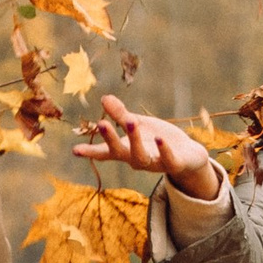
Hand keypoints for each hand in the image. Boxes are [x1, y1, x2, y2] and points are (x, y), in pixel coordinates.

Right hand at [73, 95, 222, 198]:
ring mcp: (154, 163)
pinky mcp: (174, 164)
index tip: (75, 150)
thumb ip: (121, 115)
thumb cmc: (157, 140)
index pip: (105, 152)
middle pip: (121, 152)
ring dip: (135, 140)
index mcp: (126, 150)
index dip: (91, 151)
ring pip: (141, 156)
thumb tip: (104, 98)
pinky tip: (160, 138)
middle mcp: (137, 159)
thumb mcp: (138, 125)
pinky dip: (163, 150)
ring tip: (131, 121)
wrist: (188, 157)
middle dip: (111, 139)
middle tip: (102, 123)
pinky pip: (168, 160)